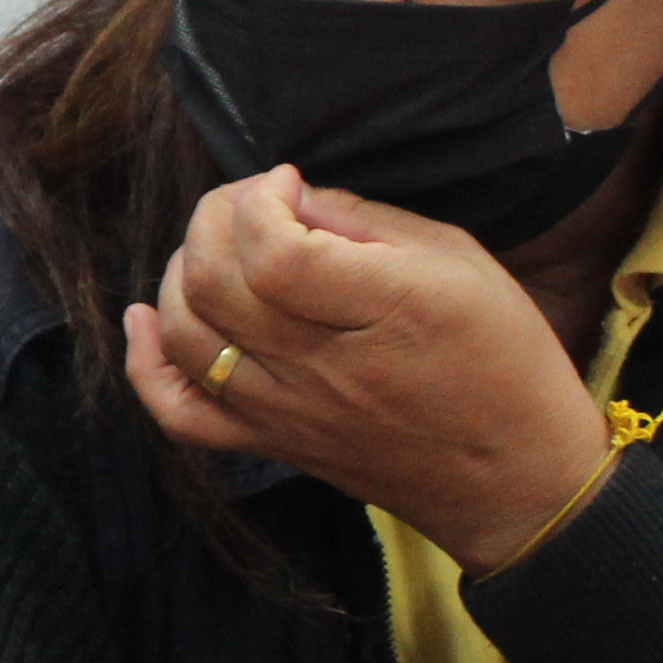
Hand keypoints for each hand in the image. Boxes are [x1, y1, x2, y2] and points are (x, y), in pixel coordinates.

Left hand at [124, 166, 611, 570]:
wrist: (516, 481)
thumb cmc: (503, 358)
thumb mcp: (460, 261)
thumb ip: (367, 221)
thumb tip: (290, 196)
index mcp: (387, 310)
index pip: (273, 250)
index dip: (260, 199)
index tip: (286, 181)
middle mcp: (325, 368)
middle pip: (215, 283)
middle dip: (214, 219)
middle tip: (251, 201)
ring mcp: (289, 414)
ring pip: (185, 336)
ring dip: (181, 272)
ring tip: (218, 247)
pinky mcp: (273, 445)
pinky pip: (180, 413)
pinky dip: (146, 364)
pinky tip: (145, 317)